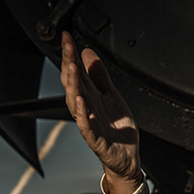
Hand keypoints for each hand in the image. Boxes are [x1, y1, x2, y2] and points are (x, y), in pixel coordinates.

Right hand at [60, 31, 142, 193]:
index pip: (77, 72)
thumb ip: (99, 75)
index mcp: (89, 96)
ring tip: (72, 68)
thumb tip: (87, 52)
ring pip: (76, 103)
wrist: (126, 156)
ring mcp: (89, 124)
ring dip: (73, 85)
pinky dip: (83, 115)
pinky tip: (81, 102)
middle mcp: (86, 108)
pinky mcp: (96, 140)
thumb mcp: (111, 95)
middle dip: (69, 64)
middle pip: (73, 83)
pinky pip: (87, 126)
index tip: (67, 37)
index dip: (71, 54)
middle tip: (67, 46)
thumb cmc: (116, 127)